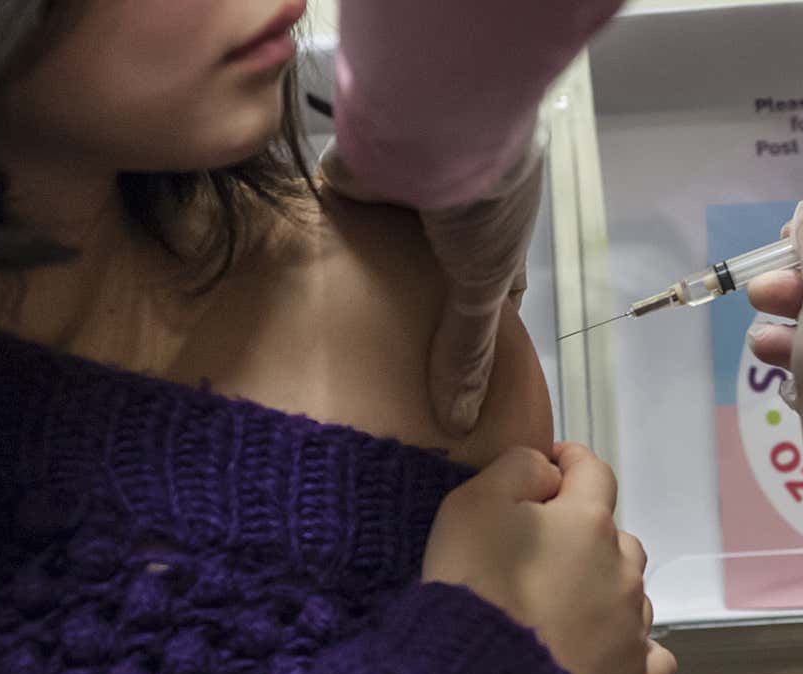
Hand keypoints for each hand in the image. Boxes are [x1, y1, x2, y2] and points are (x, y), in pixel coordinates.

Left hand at [319, 128, 544, 434]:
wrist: (436, 122)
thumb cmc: (483, 203)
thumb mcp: (483, 282)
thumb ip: (467, 349)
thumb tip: (459, 423)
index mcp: (494, 222)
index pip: (491, 275)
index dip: (480, 309)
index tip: (460, 347)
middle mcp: (448, 204)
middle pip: (432, 262)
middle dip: (415, 298)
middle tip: (393, 349)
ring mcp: (401, 190)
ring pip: (384, 242)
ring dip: (370, 271)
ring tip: (346, 329)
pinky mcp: (355, 177)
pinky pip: (338, 215)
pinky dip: (328, 243)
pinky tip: (308, 285)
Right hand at [423, 443, 676, 673]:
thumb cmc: (473, 588)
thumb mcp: (472, 505)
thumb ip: (516, 469)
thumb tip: (549, 471)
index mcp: (587, 521)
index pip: (593, 471)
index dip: (570, 462)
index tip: (549, 467)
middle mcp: (622, 569)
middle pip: (615, 536)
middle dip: (584, 535)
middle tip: (540, 554)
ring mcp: (633, 627)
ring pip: (629, 592)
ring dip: (603, 589)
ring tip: (560, 609)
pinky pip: (648, 654)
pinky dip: (628, 647)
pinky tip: (601, 652)